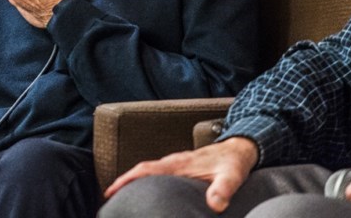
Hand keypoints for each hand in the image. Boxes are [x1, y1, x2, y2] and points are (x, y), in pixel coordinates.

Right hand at [104, 137, 258, 212]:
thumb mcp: (232, 176)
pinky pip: (158, 173)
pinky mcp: (182, 166)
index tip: (110, 192)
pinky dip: (146, 181)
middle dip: (123, 183)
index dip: (127, 180)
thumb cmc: (235, 162)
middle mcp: (174, 161)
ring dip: (133, 182)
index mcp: (180, 163)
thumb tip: (215, 205)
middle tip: (108, 201)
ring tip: (122, 199)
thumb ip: (223, 190)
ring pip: (149, 171)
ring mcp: (177, 163)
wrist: (242, 146)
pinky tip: (147, 192)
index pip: (146, 169)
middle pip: (141, 170)